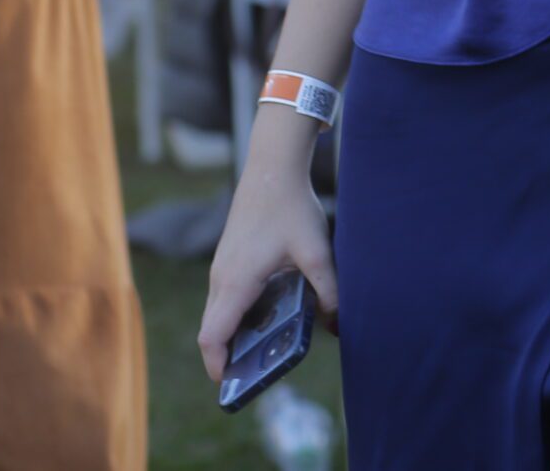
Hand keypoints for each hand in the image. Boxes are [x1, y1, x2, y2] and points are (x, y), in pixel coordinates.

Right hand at [198, 127, 337, 382]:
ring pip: (216, 313)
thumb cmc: (290, 208)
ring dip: (230, 334)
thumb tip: (338, 323)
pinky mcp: (226, 259)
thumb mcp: (316, 251)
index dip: (217, 363)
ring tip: (259, 350)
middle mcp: (220, 278)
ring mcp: (220, 268)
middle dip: (225, 355)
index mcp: (236, 281)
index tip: (231, 381)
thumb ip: (328, 289)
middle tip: (251, 373)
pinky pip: (222, 298)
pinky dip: (234, 315)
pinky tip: (263, 316)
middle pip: (211, 329)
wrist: (271, 168)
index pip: (212, 335)